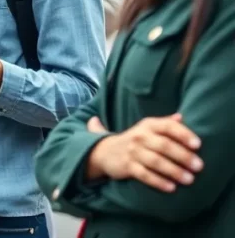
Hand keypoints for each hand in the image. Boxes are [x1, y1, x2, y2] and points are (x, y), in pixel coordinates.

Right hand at [85, 113, 203, 191]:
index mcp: (148, 125)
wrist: (105, 151)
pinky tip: (171, 188)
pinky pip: (144, 174)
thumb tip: (182, 117)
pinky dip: (158, 181)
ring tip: (189, 179)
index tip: (198, 145)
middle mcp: (139, 136)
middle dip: (183, 156)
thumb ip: (165, 123)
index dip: (183, 134)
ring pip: (155, 161)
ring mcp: (132, 151)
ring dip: (174, 171)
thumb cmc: (136, 140)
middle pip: (164, 145)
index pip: (167, 126)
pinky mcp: (127, 166)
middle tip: (199, 167)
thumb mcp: (147, 128)